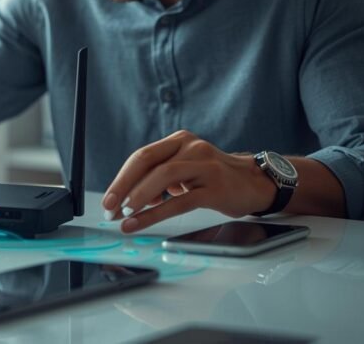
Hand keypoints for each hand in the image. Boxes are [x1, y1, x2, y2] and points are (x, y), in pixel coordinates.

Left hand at [101, 130, 275, 232]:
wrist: (255, 183)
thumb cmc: (214, 178)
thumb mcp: (185, 169)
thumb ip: (160, 178)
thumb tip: (128, 199)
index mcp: (179, 141)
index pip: (142, 156)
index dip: (121, 178)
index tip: (108, 199)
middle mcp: (190, 147)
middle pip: (147, 162)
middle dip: (122, 186)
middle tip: (109, 208)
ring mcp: (204, 165)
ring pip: (162, 177)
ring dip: (137, 197)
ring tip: (123, 215)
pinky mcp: (215, 187)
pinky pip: (179, 201)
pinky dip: (154, 214)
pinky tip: (139, 223)